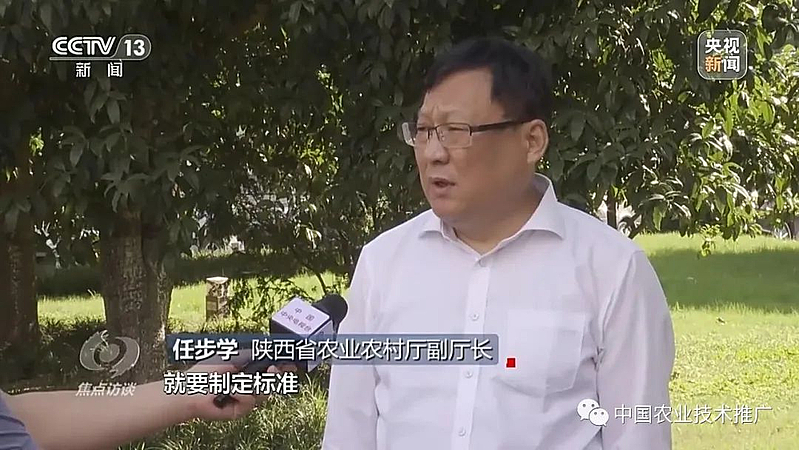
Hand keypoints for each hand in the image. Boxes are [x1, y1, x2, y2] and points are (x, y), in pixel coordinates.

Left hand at [181, 354, 298, 421]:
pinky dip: (240, 393)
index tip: (291, 363)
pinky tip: (229, 391)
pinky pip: (250, 400)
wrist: (190, 390)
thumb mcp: (230, 356)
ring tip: (241, 381)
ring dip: (254, 384)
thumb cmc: (205, 372)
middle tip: (274, 368)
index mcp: (246, 371)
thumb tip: (268, 348)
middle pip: (272, 382)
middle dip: (276, 374)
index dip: (281, 367)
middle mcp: (248, 385)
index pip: (268, 369)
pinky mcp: (240, 410)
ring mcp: (245, 398)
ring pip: (264, 392)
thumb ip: (251, 353)